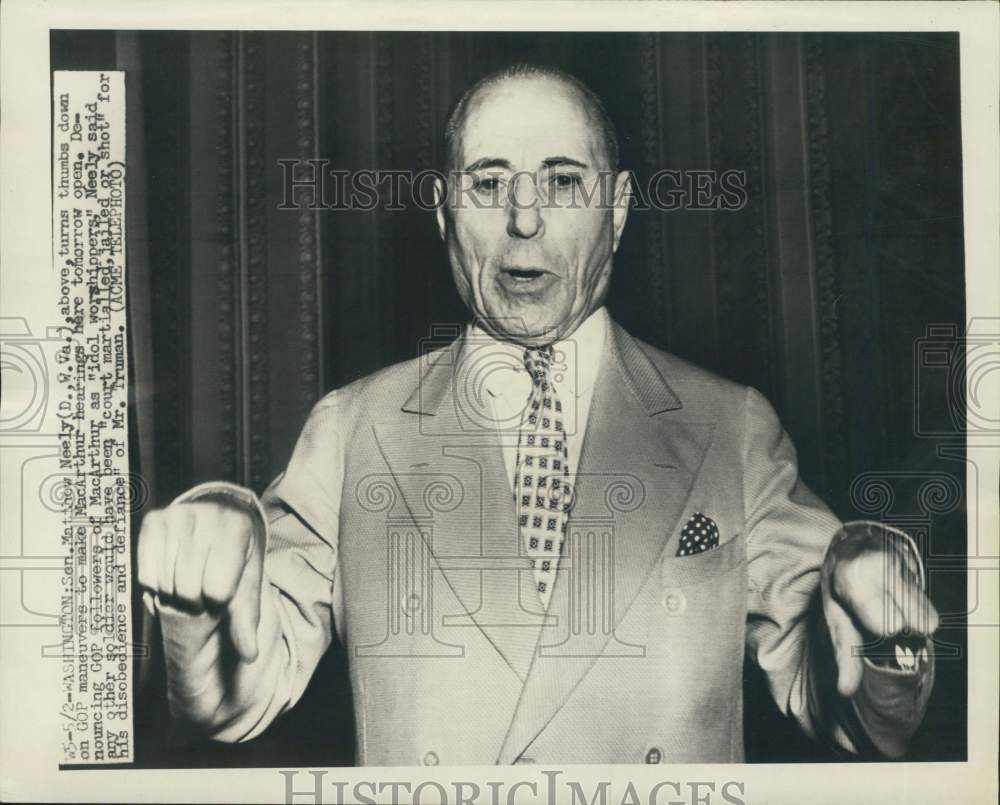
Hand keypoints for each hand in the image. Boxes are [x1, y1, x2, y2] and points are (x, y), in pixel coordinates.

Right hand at [137, 501, 263, 661]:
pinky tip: (171, 571)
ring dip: (175, 593)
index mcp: (237, 528)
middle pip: (188, 589)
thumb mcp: (248, 582)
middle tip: (203, 586)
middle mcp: (206, 515)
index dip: (220, 600)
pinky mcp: (153, 521)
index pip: (218, 591)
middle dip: (196, 599)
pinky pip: (146, 576)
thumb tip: (250, 655)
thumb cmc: (238, 555)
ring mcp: (177, 515)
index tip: (223, 587)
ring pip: (164, 584)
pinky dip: (156, 585)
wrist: (223, 518)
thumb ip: (246, 619)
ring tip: (190, 577)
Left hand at [821, 522, 938, 696]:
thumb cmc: (840, 586)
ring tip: (887, 607)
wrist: (851, 544)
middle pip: (913, 625)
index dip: (882, 632)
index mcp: (853, 579)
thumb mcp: (834, 616)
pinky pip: (931, 611)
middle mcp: (881, 566)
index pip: (888, 625)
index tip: (869, 623)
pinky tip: (898, 601)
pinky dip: (918, 614)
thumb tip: (845, 691)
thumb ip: (844, 653)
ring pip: (927, 620)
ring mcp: (903, 563)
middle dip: (899, 630)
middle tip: (877, 615)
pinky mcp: (918, 568)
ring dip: (912, 623)